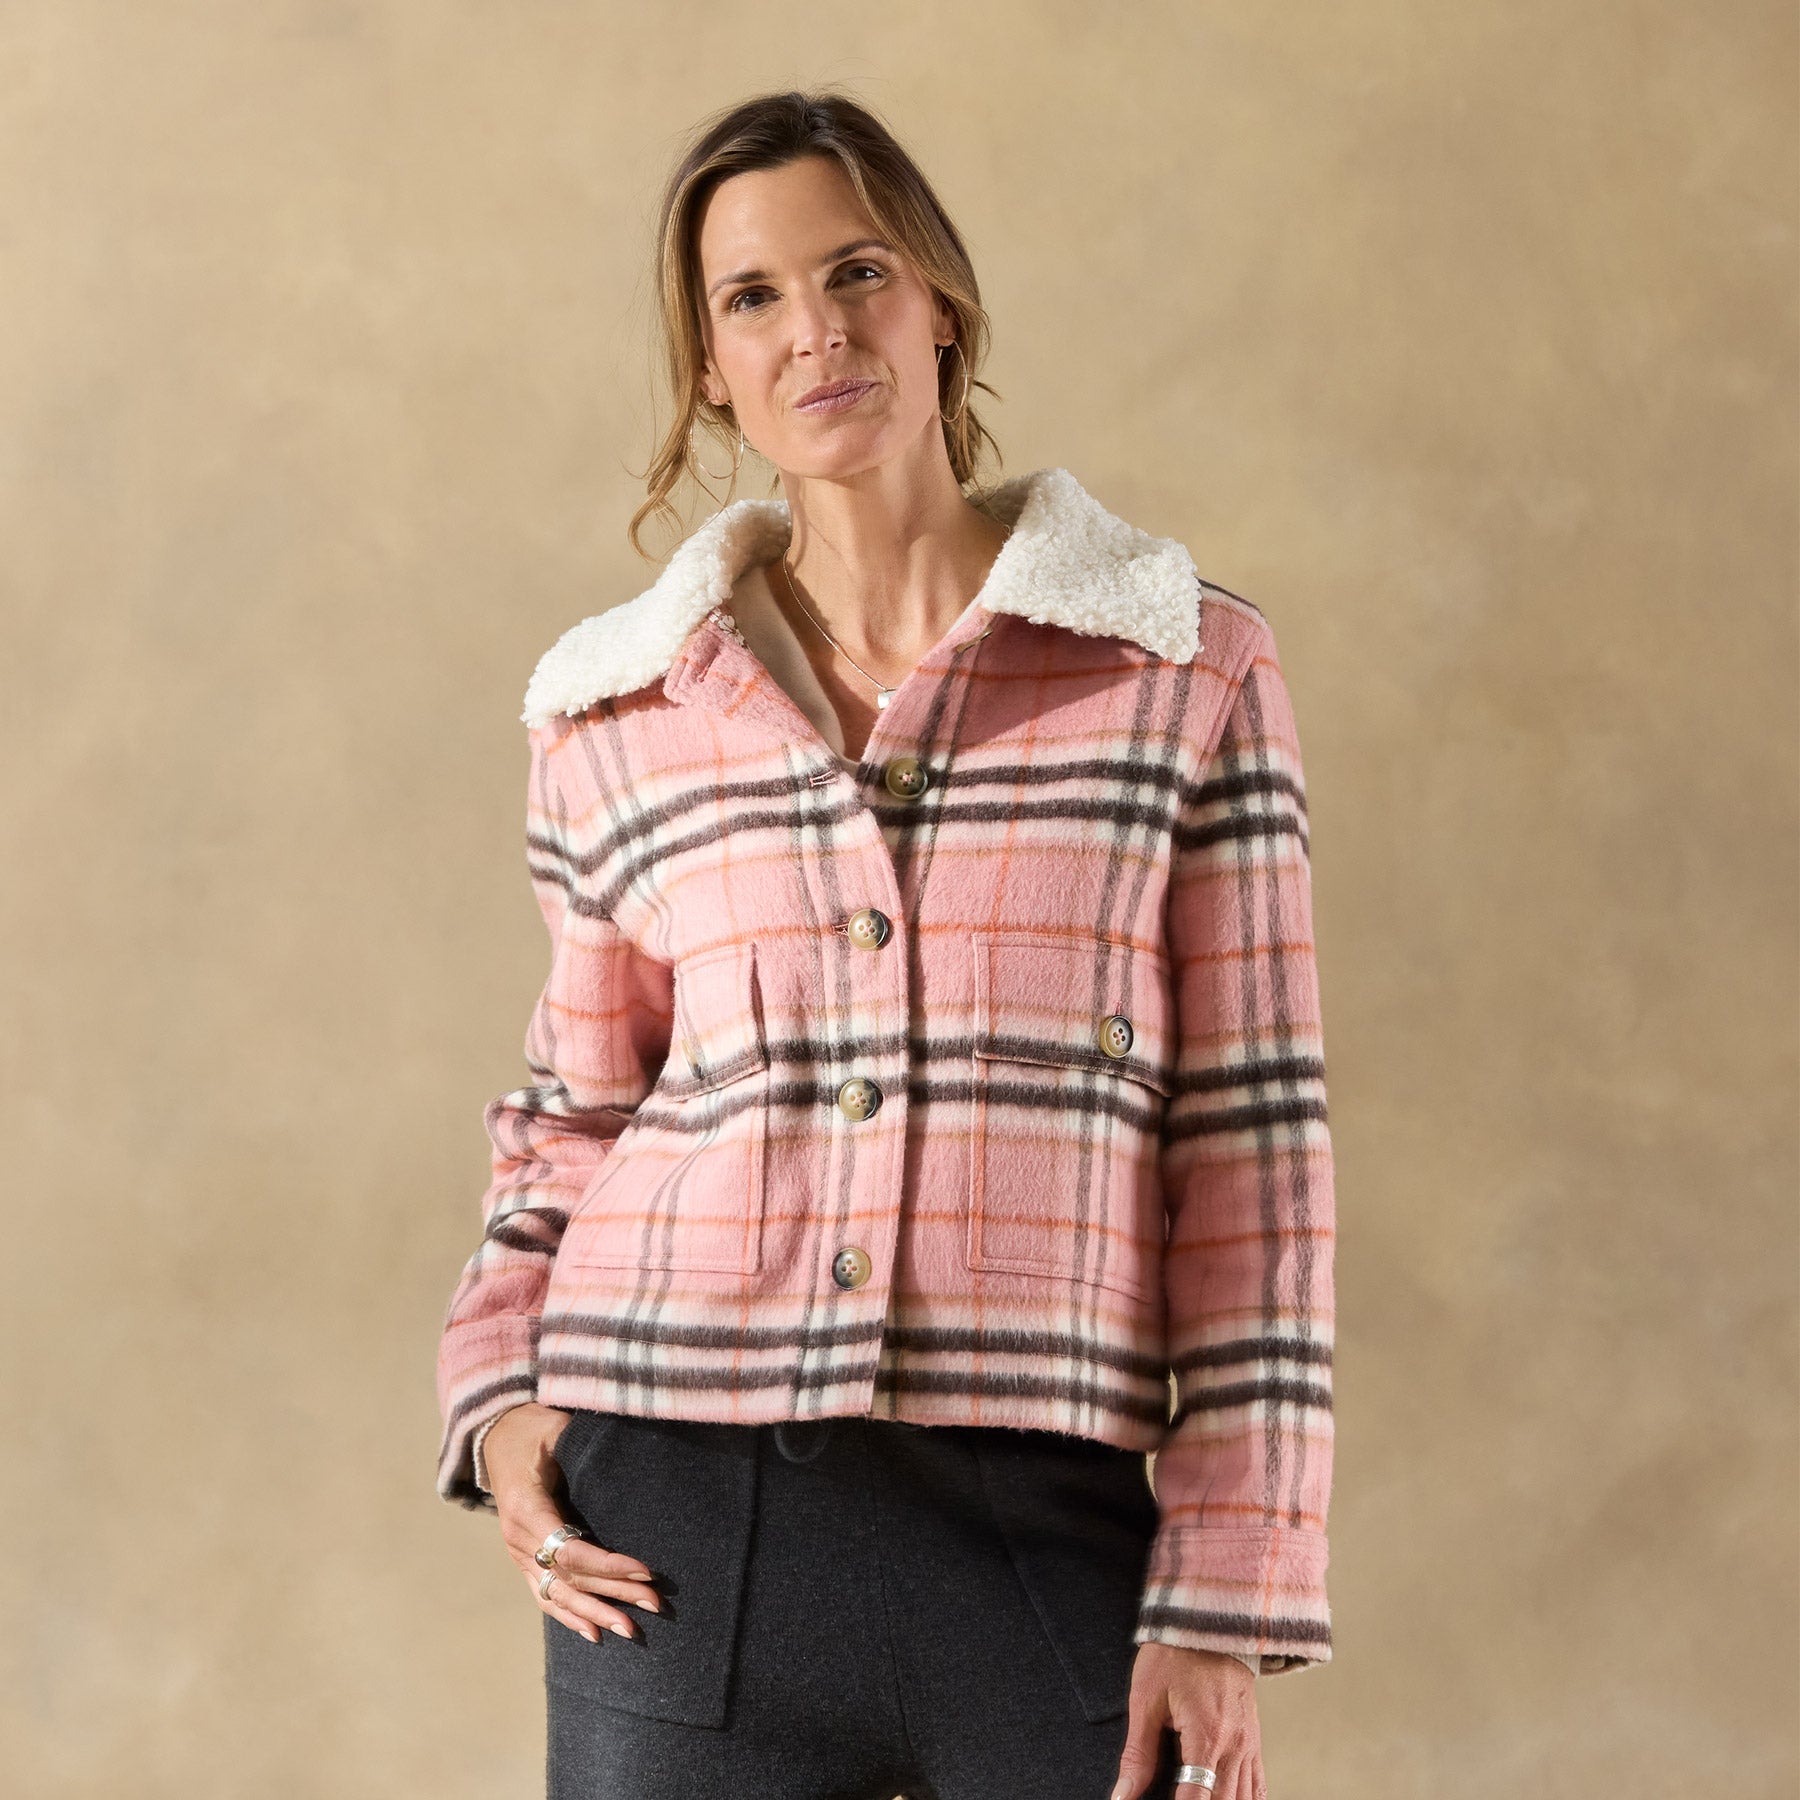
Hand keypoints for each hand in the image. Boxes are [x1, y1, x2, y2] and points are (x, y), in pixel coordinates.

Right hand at [483, 1402, 664, 1644]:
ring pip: (557, 1594)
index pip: (571, 1551)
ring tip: (630, 1631)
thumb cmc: (533, 1429)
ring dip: (595, 1613)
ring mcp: (518, 1553)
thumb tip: (625, 1457)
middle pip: (570, 1578)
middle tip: (655, 1605)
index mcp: (526, 1509)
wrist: (497, 1434)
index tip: (646, 1571)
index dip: (608, 1565)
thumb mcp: (557, 1430)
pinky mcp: (523, 1558)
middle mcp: (518, 1539)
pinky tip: (595, 1632)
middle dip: (614, 1594)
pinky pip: (545, 1593)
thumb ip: (583, 1447)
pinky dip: (570, 1615)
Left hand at [1109, 1642, 1263, 1799]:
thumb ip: (1138, 1753)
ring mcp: (1250, 1744)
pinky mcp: (1254, 1739)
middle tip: (1175, 1799)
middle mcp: (1235, 1745)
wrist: (1208, 1621)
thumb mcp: (1146, 1698)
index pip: (1197, 1799)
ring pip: (1245, 1799)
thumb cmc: (1174, 1654)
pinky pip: (1259, 1784)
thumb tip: (1123, 1794)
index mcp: (1207, 1736)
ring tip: (1198, 1799)